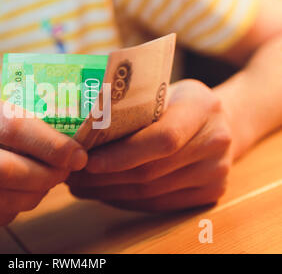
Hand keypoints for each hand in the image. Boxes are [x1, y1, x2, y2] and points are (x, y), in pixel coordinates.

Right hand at [0, 82, 86, 229]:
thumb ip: (18, 118)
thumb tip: (70, 146)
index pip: (9, 124)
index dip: (50, 144)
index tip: (76, 154)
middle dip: (43, 176)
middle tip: (63, 173)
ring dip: (29, 198)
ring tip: (44, 186)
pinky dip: (7, 212)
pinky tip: (17, 199)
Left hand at [67, 79, 231, 211]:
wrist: (222, 121)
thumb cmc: (177, 101)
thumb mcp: (160, 90)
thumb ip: (130, 106)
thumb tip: (78, 130)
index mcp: (203, 107)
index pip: (162, 138)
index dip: (122, 154)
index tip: (87, 161)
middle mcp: (216, 142)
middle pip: (152, 171)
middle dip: (104, 177)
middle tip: (71, 175)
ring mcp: (216, 172)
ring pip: (151, 193)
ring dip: (109, 192)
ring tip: (79, 186)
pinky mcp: (209, 194)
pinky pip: (158, 204)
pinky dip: (125, 200)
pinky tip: (103, 193)